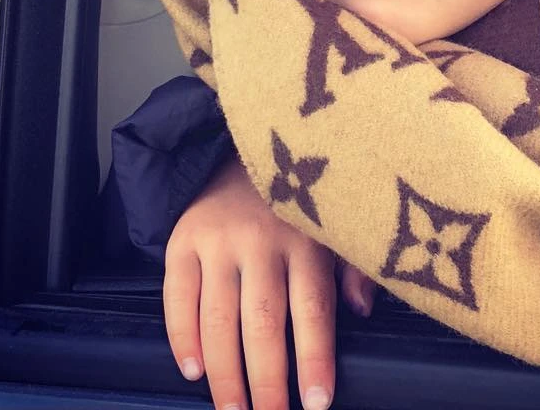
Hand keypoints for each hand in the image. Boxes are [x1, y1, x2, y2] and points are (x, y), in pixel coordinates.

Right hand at [163, 155, 375, 409]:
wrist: (239, 155)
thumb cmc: (294, 204)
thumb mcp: (332, 223)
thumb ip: (350, 267)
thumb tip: (362, 309)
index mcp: (306, 237)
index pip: (313, 308)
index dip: (315, 358)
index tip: (316, 403)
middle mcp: (261, 238)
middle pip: (263, 322)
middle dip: (267, 381)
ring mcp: (218, 240)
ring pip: (219, 319)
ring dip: (225, 374)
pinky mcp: (183, 240)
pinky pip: (177, 298)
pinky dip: (183, 339)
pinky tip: (194, 371)